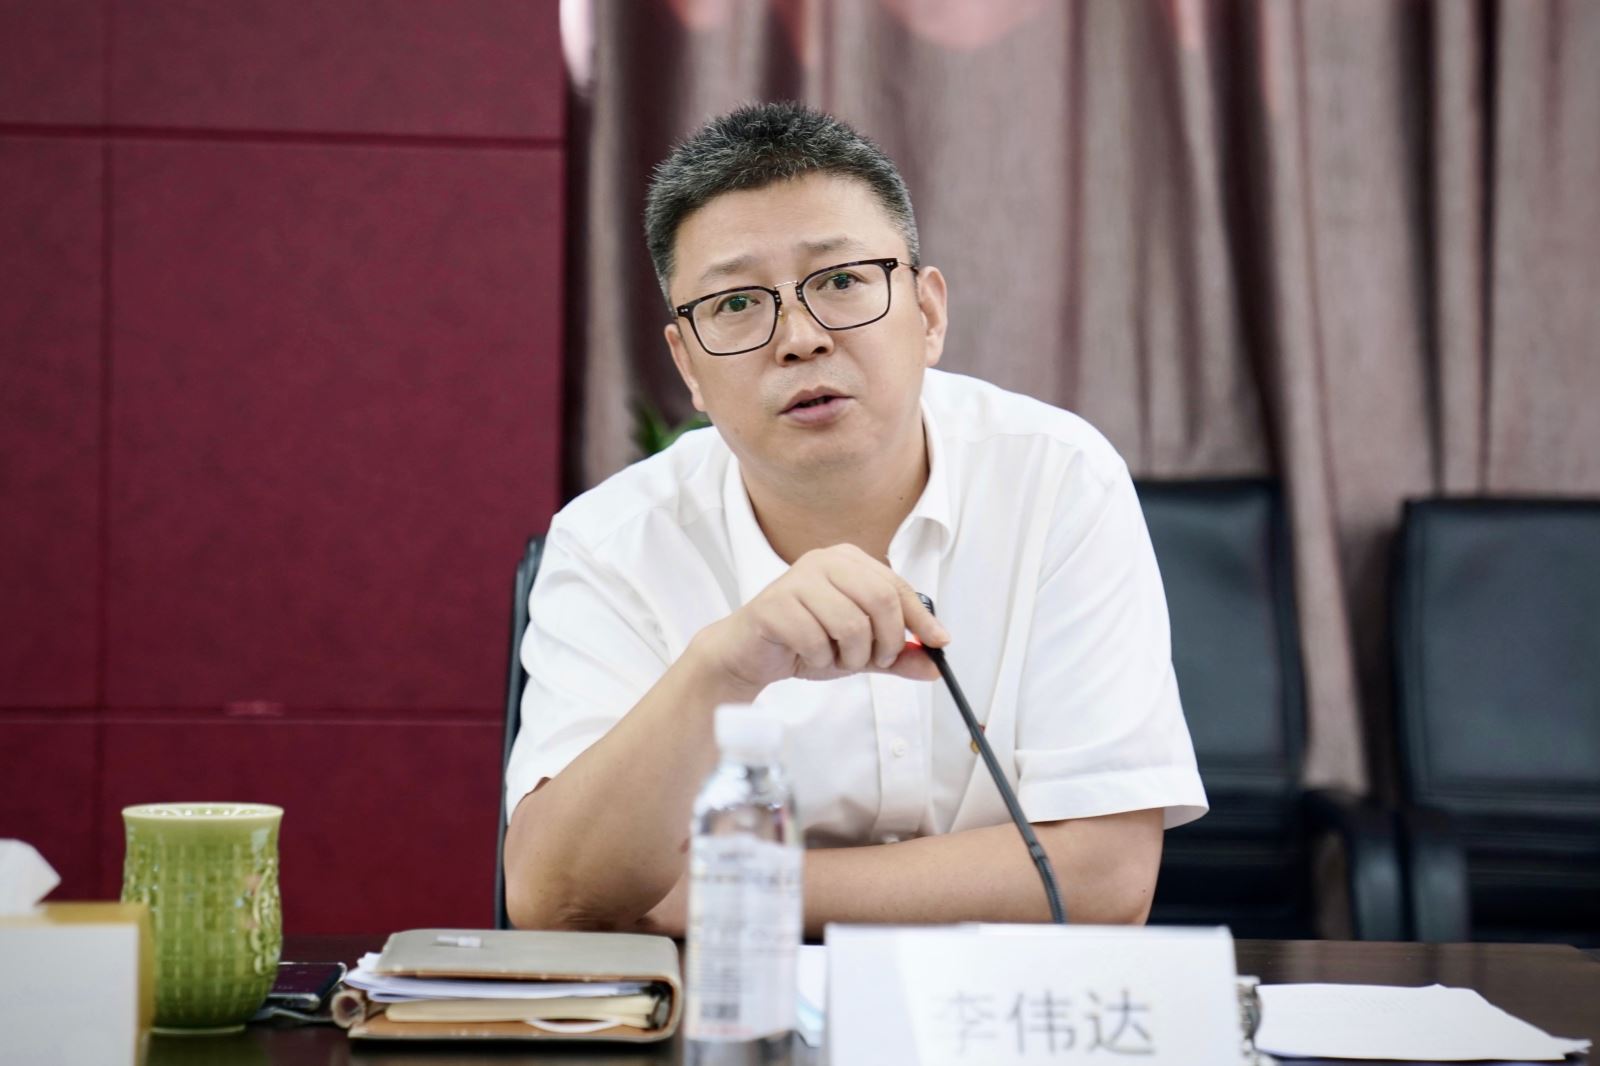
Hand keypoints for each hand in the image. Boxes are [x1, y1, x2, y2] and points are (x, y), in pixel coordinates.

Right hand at [691, 544, 949, 696]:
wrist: (750, 654)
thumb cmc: (805, 643)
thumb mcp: (860, 650)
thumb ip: (896, 656)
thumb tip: (936, 667)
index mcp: (848, 561)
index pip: (898, 587)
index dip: (922, 619)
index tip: (940, 643)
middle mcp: (824, 560)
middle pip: (881, 600)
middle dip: (886, 642)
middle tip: (876, 661)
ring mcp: (797, 579)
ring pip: (851, 624)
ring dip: (851, 656)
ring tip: (836, 659)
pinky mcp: (775, 603)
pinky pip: (816, 639)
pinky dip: (820, 659)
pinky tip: (807, 655)